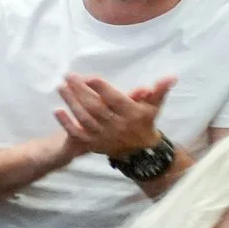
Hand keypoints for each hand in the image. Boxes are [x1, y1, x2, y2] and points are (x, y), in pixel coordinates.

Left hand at [53, 72, 172, 159]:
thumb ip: (160, 90)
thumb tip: (171, 77)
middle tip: (68, 76)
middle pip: (95, 107)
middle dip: (81, 91)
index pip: (114, 99)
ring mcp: (103, 135)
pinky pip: (77, 134)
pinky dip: (66, 123)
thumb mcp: (154, 106)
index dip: (101, 88)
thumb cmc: (145, 122)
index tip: (89, 77)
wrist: (139, 151)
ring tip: (61, 87)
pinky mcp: (92, 143)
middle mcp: (116, 125)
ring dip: (71, 103)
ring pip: (84, 118)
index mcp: (131, 113)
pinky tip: (56, 111)